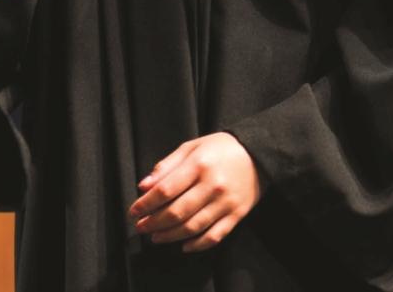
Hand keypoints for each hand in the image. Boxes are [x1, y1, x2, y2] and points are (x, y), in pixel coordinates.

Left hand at [129, 133, 266, 252]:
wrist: (258, 153)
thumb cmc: (220, 148)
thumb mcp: (192, 147)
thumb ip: (167, 165)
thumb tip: (144, 185)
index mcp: (199, 164)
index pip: (166, 189)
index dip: (147, 203)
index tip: (134, 211)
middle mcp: (212, 185)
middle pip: (177, 212)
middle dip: (154, 223)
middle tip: (141, 227)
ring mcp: (225, 203)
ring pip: (193, 227)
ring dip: (170, 236)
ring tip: (156, 237)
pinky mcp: (236, 215)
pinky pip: (214, 236)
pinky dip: (197, 245)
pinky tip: (183, 246)